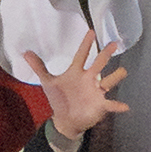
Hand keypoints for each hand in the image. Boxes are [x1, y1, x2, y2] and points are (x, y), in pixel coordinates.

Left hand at [30, 29, 128, 147]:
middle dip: (106, 54)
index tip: (91, 32)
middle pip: (99, 64)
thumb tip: (25, 53)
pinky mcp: (100, 105)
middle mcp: (89, 79)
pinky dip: (117, 105)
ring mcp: (96, 92)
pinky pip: (111, 104)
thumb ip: (39, 67)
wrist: (65, 119)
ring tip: (122, 72)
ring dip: (115, 77)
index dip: (85, 44)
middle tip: (114, 44)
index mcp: (77, 72)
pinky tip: (125, 106)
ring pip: (109, 81)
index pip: (82, 55)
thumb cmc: (60, 99)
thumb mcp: (48, 82)